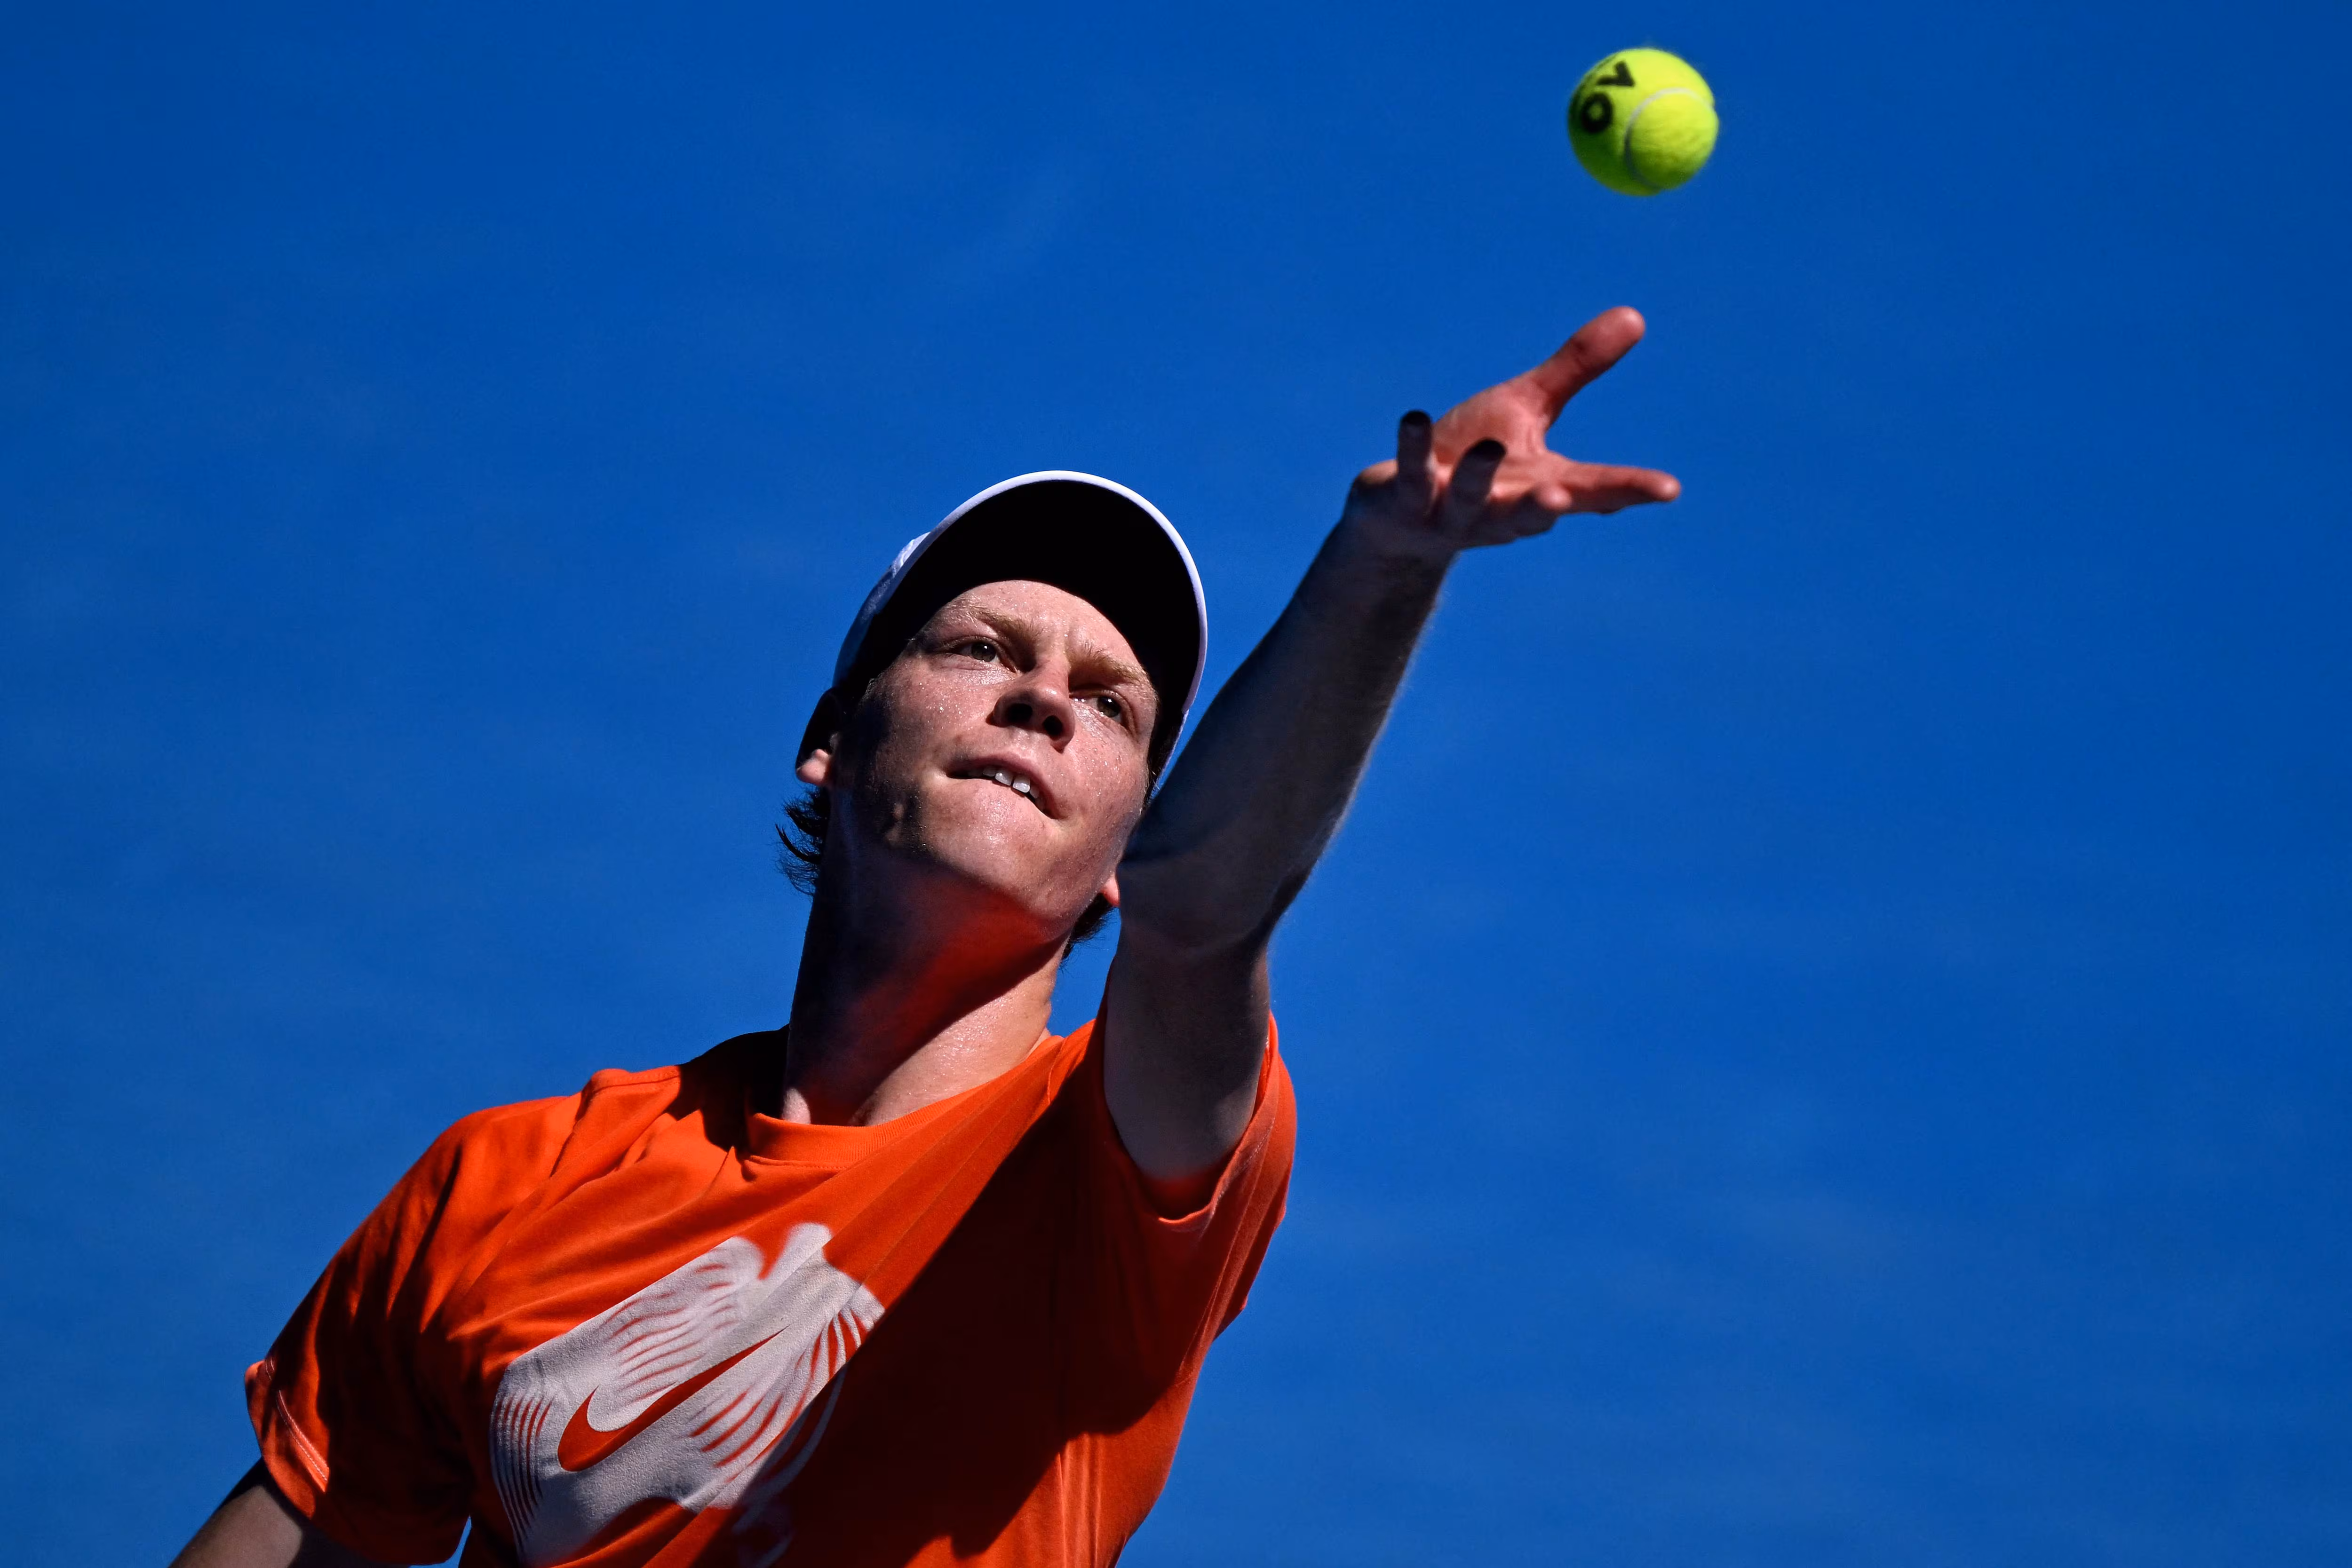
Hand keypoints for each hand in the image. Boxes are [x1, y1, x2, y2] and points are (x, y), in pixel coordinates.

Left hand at [1341, 307, 1681, 561]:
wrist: (1398, 518)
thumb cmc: (1471, 459)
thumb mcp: (1525, 410)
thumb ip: (1575, 371)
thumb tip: (1634, 315)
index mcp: (1539, 487)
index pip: (1593, 491)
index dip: (1630, 490)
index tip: (1669, 489)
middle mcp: (1501, 509)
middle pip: (1531, 512)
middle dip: (1544, 507)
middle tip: (1560, 495)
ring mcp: (1451, 512)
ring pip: (1470, 499)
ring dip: (1478, 477)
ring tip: (1489, 448)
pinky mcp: (1406, 501)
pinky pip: (1411, 475)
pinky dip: (1413, 447)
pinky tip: (1415, 418)